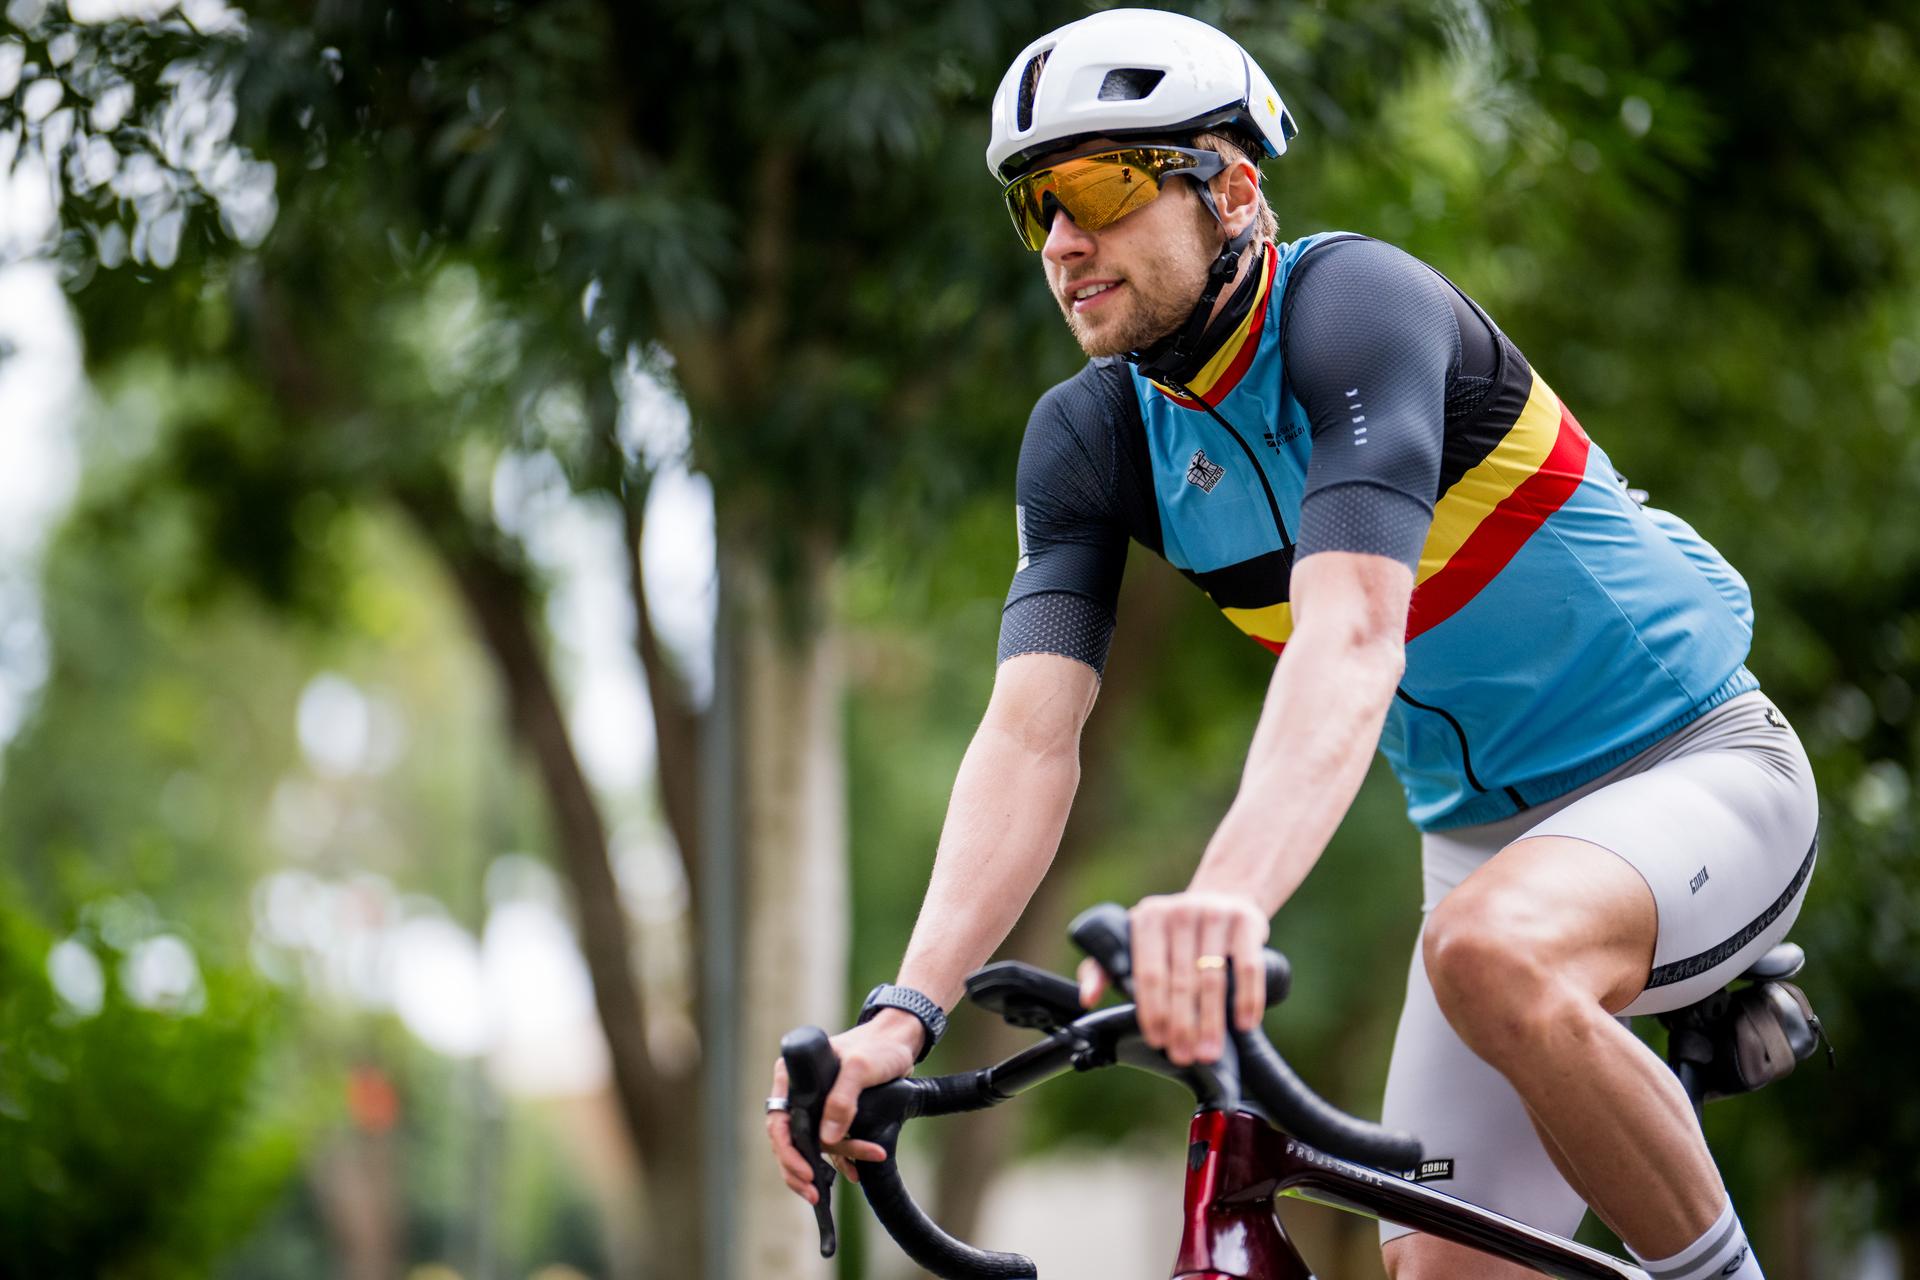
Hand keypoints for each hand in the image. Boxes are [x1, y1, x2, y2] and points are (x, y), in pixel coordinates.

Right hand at [766, 1011, 922, 1201]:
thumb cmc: (878, 1046)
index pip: (778, 1121)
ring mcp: (815, 1105)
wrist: (900, 1042)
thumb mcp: (860, 1067)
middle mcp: (799, 1092)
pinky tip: (855, 1173)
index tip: (805, 1173)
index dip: (787, 1151)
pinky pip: (830, 1146)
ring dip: (826, 1168)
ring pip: (811, 1146)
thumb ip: (842, 1099)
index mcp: (792, 1075)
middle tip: (815, 1193)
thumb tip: (826, 1138)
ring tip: (850, 1178)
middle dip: (801, 1169)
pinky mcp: (833, 1115)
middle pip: (789, 1140)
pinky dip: (841, 1163)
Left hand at [1077, 891, 1267, 1065]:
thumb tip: (1087, 999)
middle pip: (1181, 980)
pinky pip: (1248, 967)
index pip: (1148, 973)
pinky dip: (1248, 999)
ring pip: (1213, 979)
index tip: (1157, 1041)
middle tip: (1184, 1056)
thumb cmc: (1172, 934)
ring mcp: (1215, 913)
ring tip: (1209, 1052)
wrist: (1223, 898)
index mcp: (1147, 918)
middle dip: (1182, 1025)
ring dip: (1211, 1021)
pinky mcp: (1246, 920)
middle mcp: (1180, 912)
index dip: (1152, 1010)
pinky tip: (1246, 1025)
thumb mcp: (1135, 942)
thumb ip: (1103, 968)